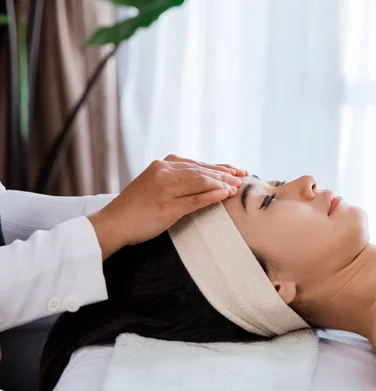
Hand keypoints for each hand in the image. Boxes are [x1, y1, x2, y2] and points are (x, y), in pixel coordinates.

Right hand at [88, 155, 244, 259]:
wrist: (113, 223)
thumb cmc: (135, 207)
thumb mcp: (154, 184)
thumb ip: (174, 178)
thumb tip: (201, 178)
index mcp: (162, 165)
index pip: (197, 163)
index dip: (218, 166)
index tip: (235, 169)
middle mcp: (164, 172)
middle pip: (202, 170)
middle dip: (225, 173)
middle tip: (244, 175)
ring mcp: (166, 189)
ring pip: (201, 182)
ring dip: (223, 183)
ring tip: (238, 186)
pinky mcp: (167, 206)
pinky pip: (195, 199)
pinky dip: (212, 196)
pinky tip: (226, 195)